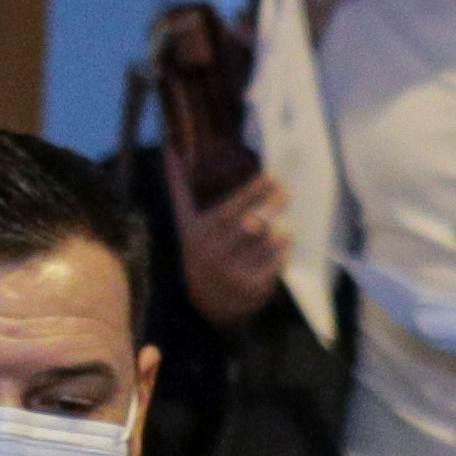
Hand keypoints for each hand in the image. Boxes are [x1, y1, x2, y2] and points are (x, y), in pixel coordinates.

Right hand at [165, 144, 293, 329]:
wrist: (204, 304)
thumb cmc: (199, 253)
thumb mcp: (185, 224)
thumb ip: (179, 189)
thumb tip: (169, 150)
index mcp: (200, 233)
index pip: (231, 208)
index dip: (254, 191)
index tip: (272, 177)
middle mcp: (215, 253)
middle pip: (253, 224)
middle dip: (273, 206)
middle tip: (287, 192)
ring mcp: (234, 273)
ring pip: (267, 243)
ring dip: (281, 230)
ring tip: (287, 222)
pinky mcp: (252, 289)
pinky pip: (276, 263)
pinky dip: (283, 252)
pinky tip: (284, 245)